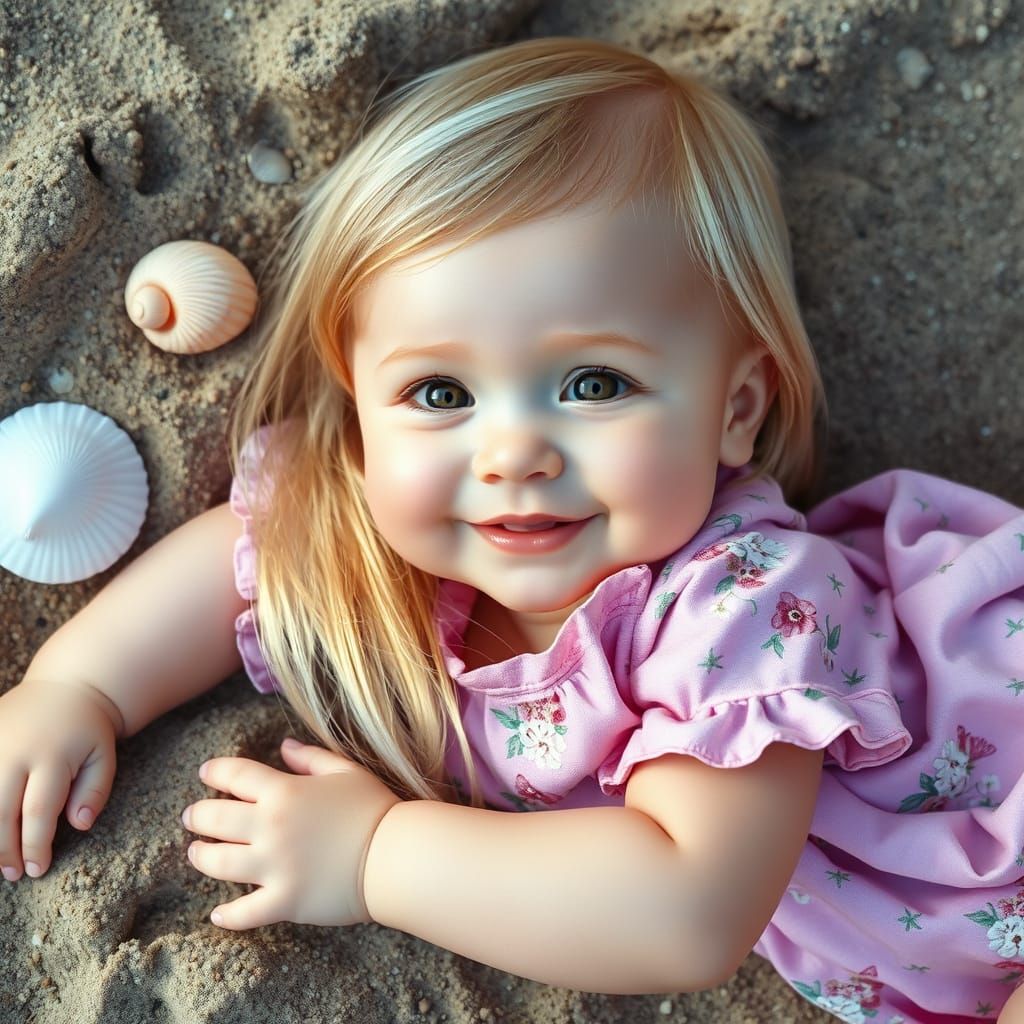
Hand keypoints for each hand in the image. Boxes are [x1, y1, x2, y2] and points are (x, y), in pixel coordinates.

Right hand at [0, 678, 118, 880]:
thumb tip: (80, 825)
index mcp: (51, 755)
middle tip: (14, 875)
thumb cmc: (87, 730)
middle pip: (0, 812)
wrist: (65, 687)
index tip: (37, 869)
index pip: (38, 811)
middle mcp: (14, 751)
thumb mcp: (103, 756)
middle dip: (5, 850)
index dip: (34, 845)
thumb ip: (95, 791)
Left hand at [181, 738, 400, 928]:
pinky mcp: (284, 901)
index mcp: (285, 792)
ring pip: (218, 863)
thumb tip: (284, 746)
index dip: (215, 771)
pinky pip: (244, 913)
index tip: (206, 772)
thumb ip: (311, 758)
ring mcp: (274, 867)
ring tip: (197, 853)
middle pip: (215, 819)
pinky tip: (218, 914)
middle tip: (191, 817)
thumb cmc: (374, 809)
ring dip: (201, 857)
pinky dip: (228, 915)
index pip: (235, 775)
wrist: (394, 856)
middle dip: (197, 816)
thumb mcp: (346, 771)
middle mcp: (271, 828)